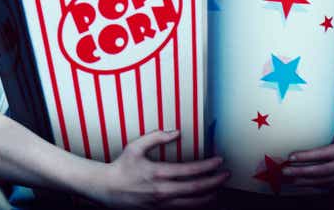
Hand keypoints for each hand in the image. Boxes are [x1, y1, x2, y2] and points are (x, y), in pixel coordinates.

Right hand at [90, 130, 228, 208]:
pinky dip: (196, 205)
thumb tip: (176, 132)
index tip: (219, 161)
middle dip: (215, 182)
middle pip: (196, 189)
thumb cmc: (121, 166)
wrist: (107, 189)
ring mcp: (161, 203)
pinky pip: (183, 209)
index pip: (190, 170)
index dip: (208, 166)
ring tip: (218, 189)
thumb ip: (156, 137)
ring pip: (193, 204)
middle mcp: (162, 190)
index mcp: (157, 173)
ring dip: (209, 196)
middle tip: (226, 175)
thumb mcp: (135, 147)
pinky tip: (202, 199)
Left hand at [282, 141, 333, 187]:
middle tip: (286, 171)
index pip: (324, 154)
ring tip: (291, 180)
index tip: (292, 156)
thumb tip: (323, 118)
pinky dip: (317, 186)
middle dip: (302, 172)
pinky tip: (306, 185)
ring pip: (325, 180)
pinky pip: (331, 185)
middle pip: (322, 170)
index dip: (307, 156)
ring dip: (307, 181)